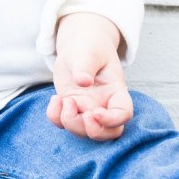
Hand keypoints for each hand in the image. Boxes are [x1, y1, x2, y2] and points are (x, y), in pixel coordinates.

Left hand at [46, 13, 132, 140]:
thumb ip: (86, 65)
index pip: (123, 114)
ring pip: (84, 131)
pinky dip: (56, 117)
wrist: (79, 46)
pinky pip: (63, 123)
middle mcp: (104, 104)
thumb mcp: (89, 51)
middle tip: (75, 110)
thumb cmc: (90, 47)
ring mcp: (87, 108)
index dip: (112, 120)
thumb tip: (82, 81)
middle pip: (108, 132)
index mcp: (116, 91)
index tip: (95, 113)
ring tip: (63, 99)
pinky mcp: (71, 108)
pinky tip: (55, 99)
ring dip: (70, 122)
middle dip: (92, 131)